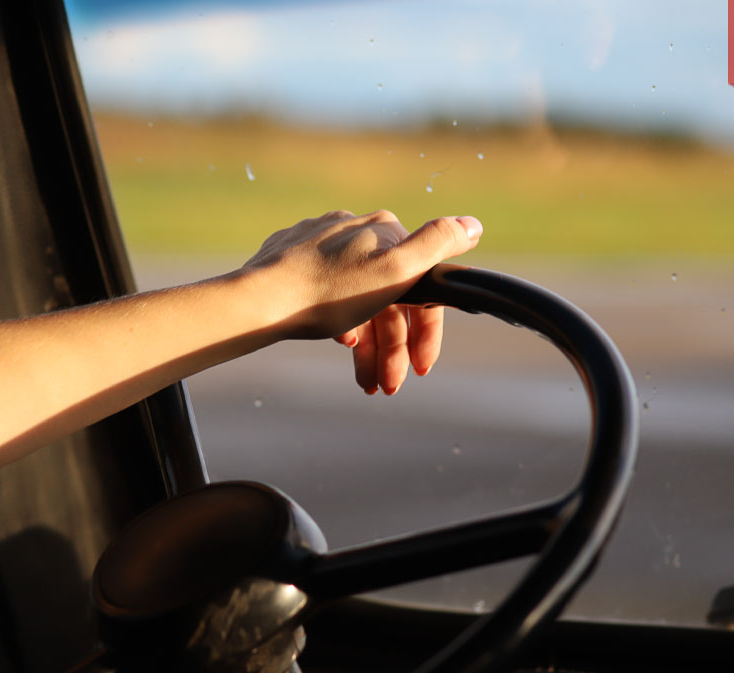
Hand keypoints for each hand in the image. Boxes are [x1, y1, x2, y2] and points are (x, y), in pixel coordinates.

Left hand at [242, 209, 482, 393]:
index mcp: (386, 231)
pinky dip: (341, 321)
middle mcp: (357, 228)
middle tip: (387, 387)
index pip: (422, 287)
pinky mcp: (295, 255)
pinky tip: (340, 341)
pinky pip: (329, 292)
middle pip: (389, 297)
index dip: (427, 332)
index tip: (420, 369)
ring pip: (360, 298)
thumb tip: (474, 224)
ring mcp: (323, 241)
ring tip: (364, 380)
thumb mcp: (395, 271)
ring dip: (369, 344)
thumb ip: (437, 245)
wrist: (260, 301)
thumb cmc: (328, 294)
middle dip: (393, 347)